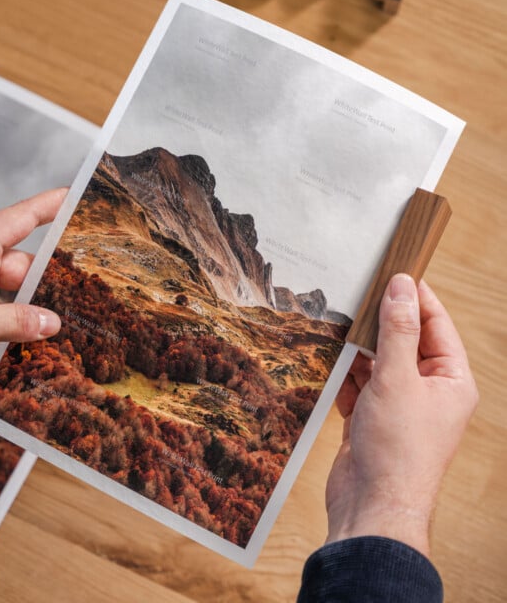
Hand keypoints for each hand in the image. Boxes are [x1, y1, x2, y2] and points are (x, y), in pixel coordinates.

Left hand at [0, 188, 65, 389]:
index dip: (50, 206)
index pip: (21, 218)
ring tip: (48, 346)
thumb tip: (52, 323)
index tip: (76, 196)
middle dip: (46, 289)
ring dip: (20, 325)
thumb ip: (14, 323)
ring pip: (6, 301)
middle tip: (80, 302)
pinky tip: (6, 370)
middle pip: (22, 269)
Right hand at [325, 274, 477, 556]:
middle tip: (356, 292)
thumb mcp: (398, 378)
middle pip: (405, 341)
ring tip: (337, 322)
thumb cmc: (397, 450)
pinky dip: (344, 373)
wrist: (372, 508)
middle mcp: (428, 391)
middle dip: (380, 321)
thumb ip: (398, 330)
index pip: (436, 325)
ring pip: (378, 361)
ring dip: (358, 347)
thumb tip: (402, 286)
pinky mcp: (371, 419)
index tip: (393, 271)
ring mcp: (399, 405)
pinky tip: (328, 357)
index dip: (416, 297)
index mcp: (451, 380)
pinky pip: (359, 384)